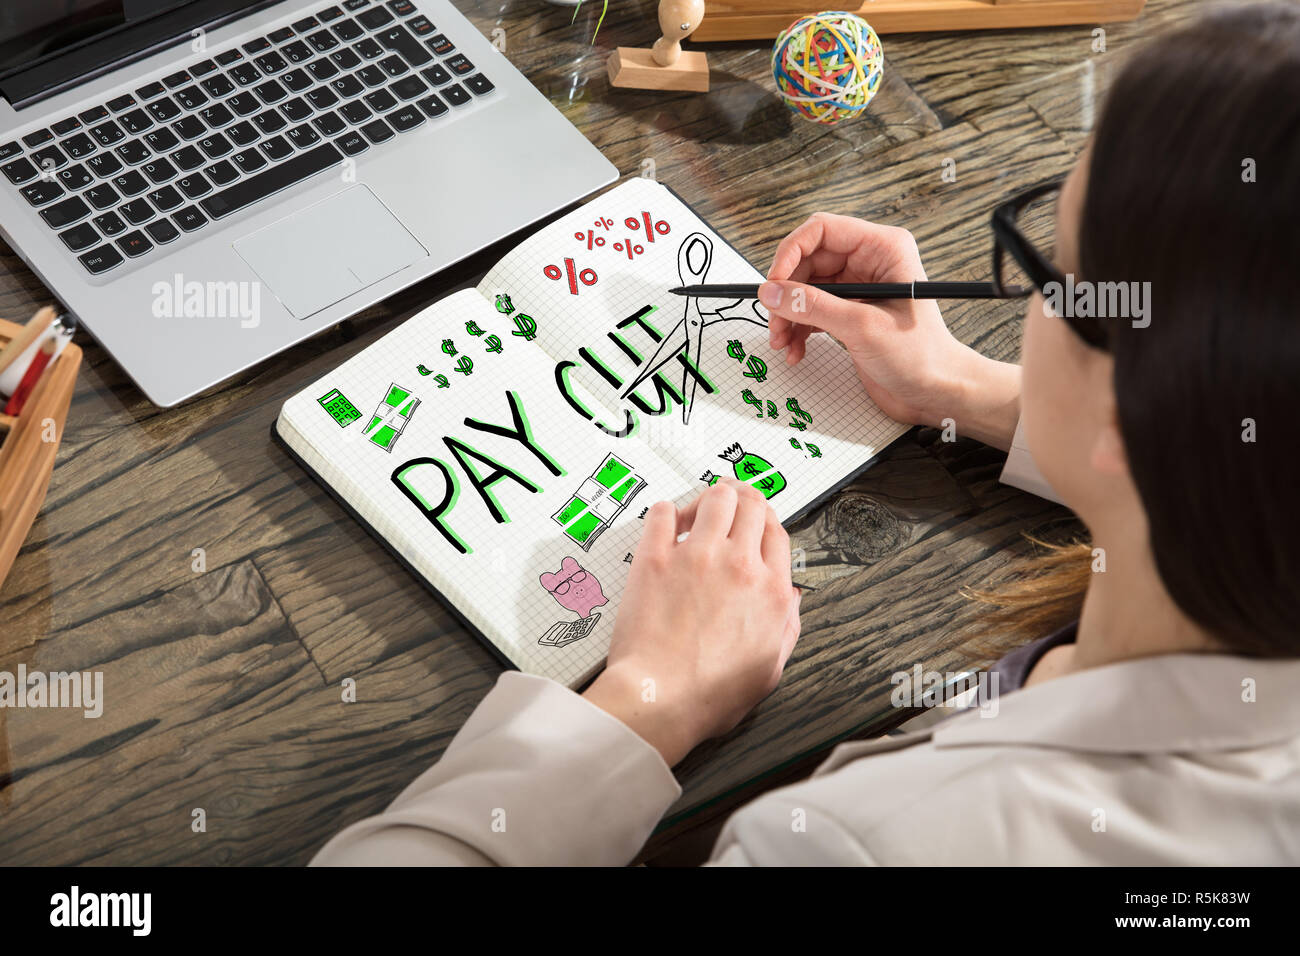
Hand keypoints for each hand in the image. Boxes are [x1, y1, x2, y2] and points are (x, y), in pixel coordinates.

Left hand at [583, 480, 801, 766]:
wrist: (660, 697)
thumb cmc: (709, 694)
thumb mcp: (769, 669)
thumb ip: (786, 627)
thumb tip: (791, 599)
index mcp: (770, 591)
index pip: (777, 531)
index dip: (767, 520)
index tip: (756, 522)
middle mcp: (739, 565)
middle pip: (750, 504)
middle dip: (744, 497)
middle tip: (731, 501)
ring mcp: (696, 557)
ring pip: (715, 498)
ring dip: (711, 497)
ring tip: (702, 509)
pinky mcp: (655, 558)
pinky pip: (663, 513)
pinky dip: (666, 512)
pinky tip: (666, 523)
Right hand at [760, 213, 1020, 449]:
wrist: (936, 393)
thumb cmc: (921, 356)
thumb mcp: (862, 327)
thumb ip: (813, 307)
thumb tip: (772, 292)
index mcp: (883, 249)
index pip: (823, 231)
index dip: (792, 252)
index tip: (774, 282)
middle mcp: (869, 262)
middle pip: (808, 261)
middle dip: (787, 292)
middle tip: (774, 318)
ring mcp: (858, 288)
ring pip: (805, 289)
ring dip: (788, 314)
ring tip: (781, 340)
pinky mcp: (850, 313)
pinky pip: (811, 311)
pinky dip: (798, 329)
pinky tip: (796, 350)